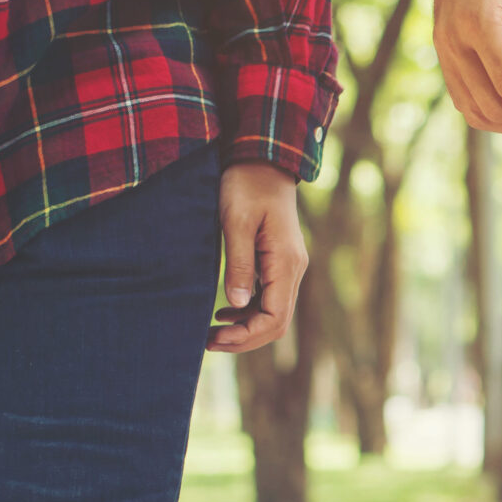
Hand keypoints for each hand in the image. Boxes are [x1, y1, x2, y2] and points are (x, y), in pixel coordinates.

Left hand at [208, 163, 309, 353]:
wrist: (262, 160)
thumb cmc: (246, 185)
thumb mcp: (236, 222)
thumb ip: (239, 264)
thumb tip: (238, 304)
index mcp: (286, 263)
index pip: (274, 318)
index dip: (246, 336)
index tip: (215, 337)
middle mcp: (293, 269)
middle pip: (276, 323)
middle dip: (244, 339)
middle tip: (209, 342)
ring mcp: (287, 267)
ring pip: (272, 313)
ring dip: (245, 328)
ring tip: (212, 332)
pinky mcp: (277, 262)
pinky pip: (268, 298)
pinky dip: (247, 311)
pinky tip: (224, 311)